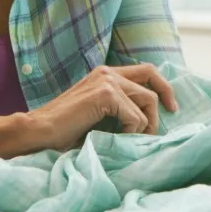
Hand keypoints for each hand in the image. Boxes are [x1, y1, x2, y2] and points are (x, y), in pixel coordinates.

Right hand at [27, 64, 178, 151]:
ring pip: (147, 101)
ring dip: (145, 125)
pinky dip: (131, 132)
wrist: (40, 131)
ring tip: (132, 141)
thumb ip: (119, 108)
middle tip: (156, 130)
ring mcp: (107, 81)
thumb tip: (149, 119)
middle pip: (152, 80)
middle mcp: (107, 72)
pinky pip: (135, 117)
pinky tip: (116, 140)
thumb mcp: (98, 114)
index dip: (163, 87)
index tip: (170, 109)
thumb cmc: (65, 130)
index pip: (146, 70)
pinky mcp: (106, 94)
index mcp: (105, 74)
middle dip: (162, 104)